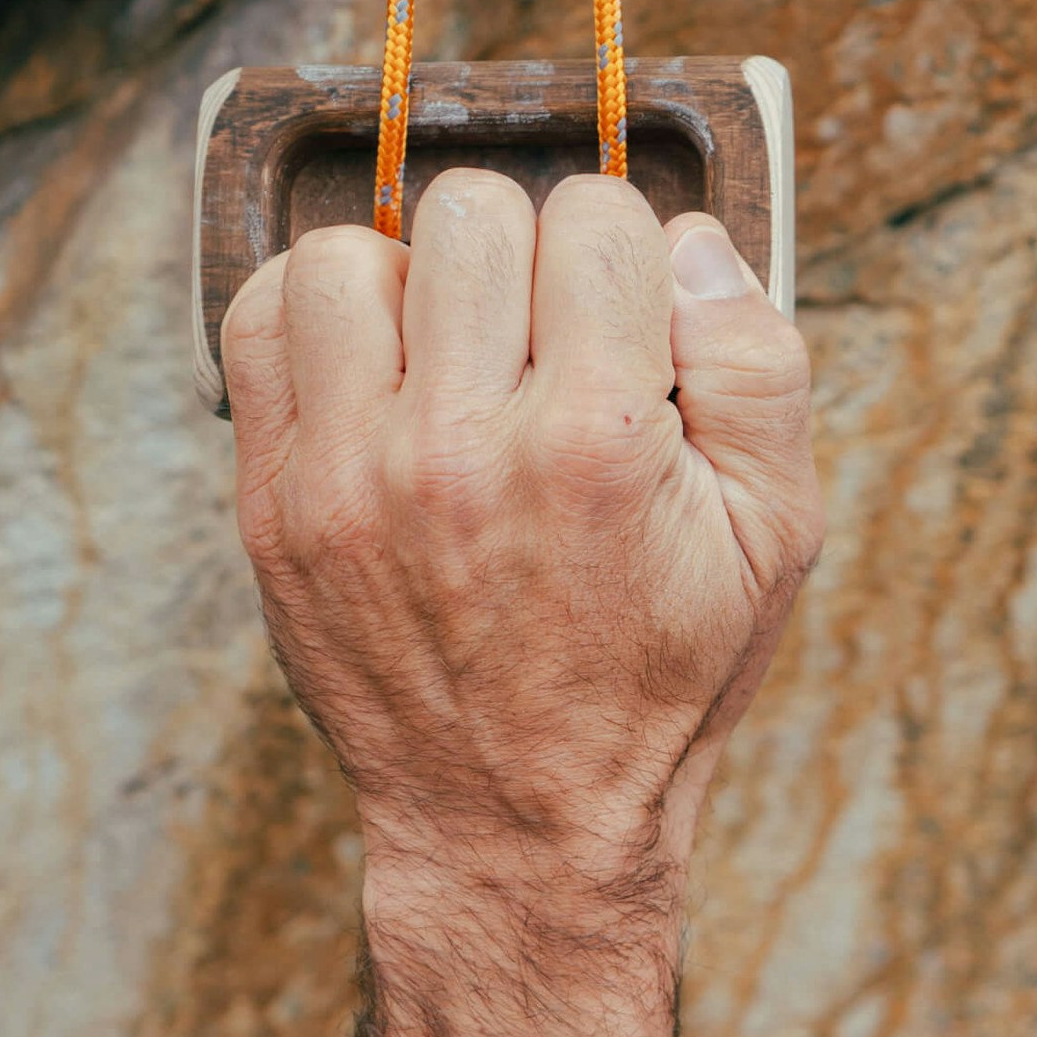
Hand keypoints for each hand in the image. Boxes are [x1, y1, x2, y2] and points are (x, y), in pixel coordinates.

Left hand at [222, 168, 822, 1036]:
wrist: (520, 823)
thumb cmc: (655, 678)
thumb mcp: (776, 535)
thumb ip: (758, 366)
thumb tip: (691, 241)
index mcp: (598, 443)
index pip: (597, 218)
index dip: (627, 254)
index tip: (627, 322)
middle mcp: (462, 447)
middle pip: (473, 212)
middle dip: (525, 256)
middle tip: (546, 341)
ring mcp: (350, 473)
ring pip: (350, 252)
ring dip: (410, 280)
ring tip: (453, 351)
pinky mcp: (276, 500)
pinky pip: (260, 322)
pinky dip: (316, 319)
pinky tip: (376, 369)